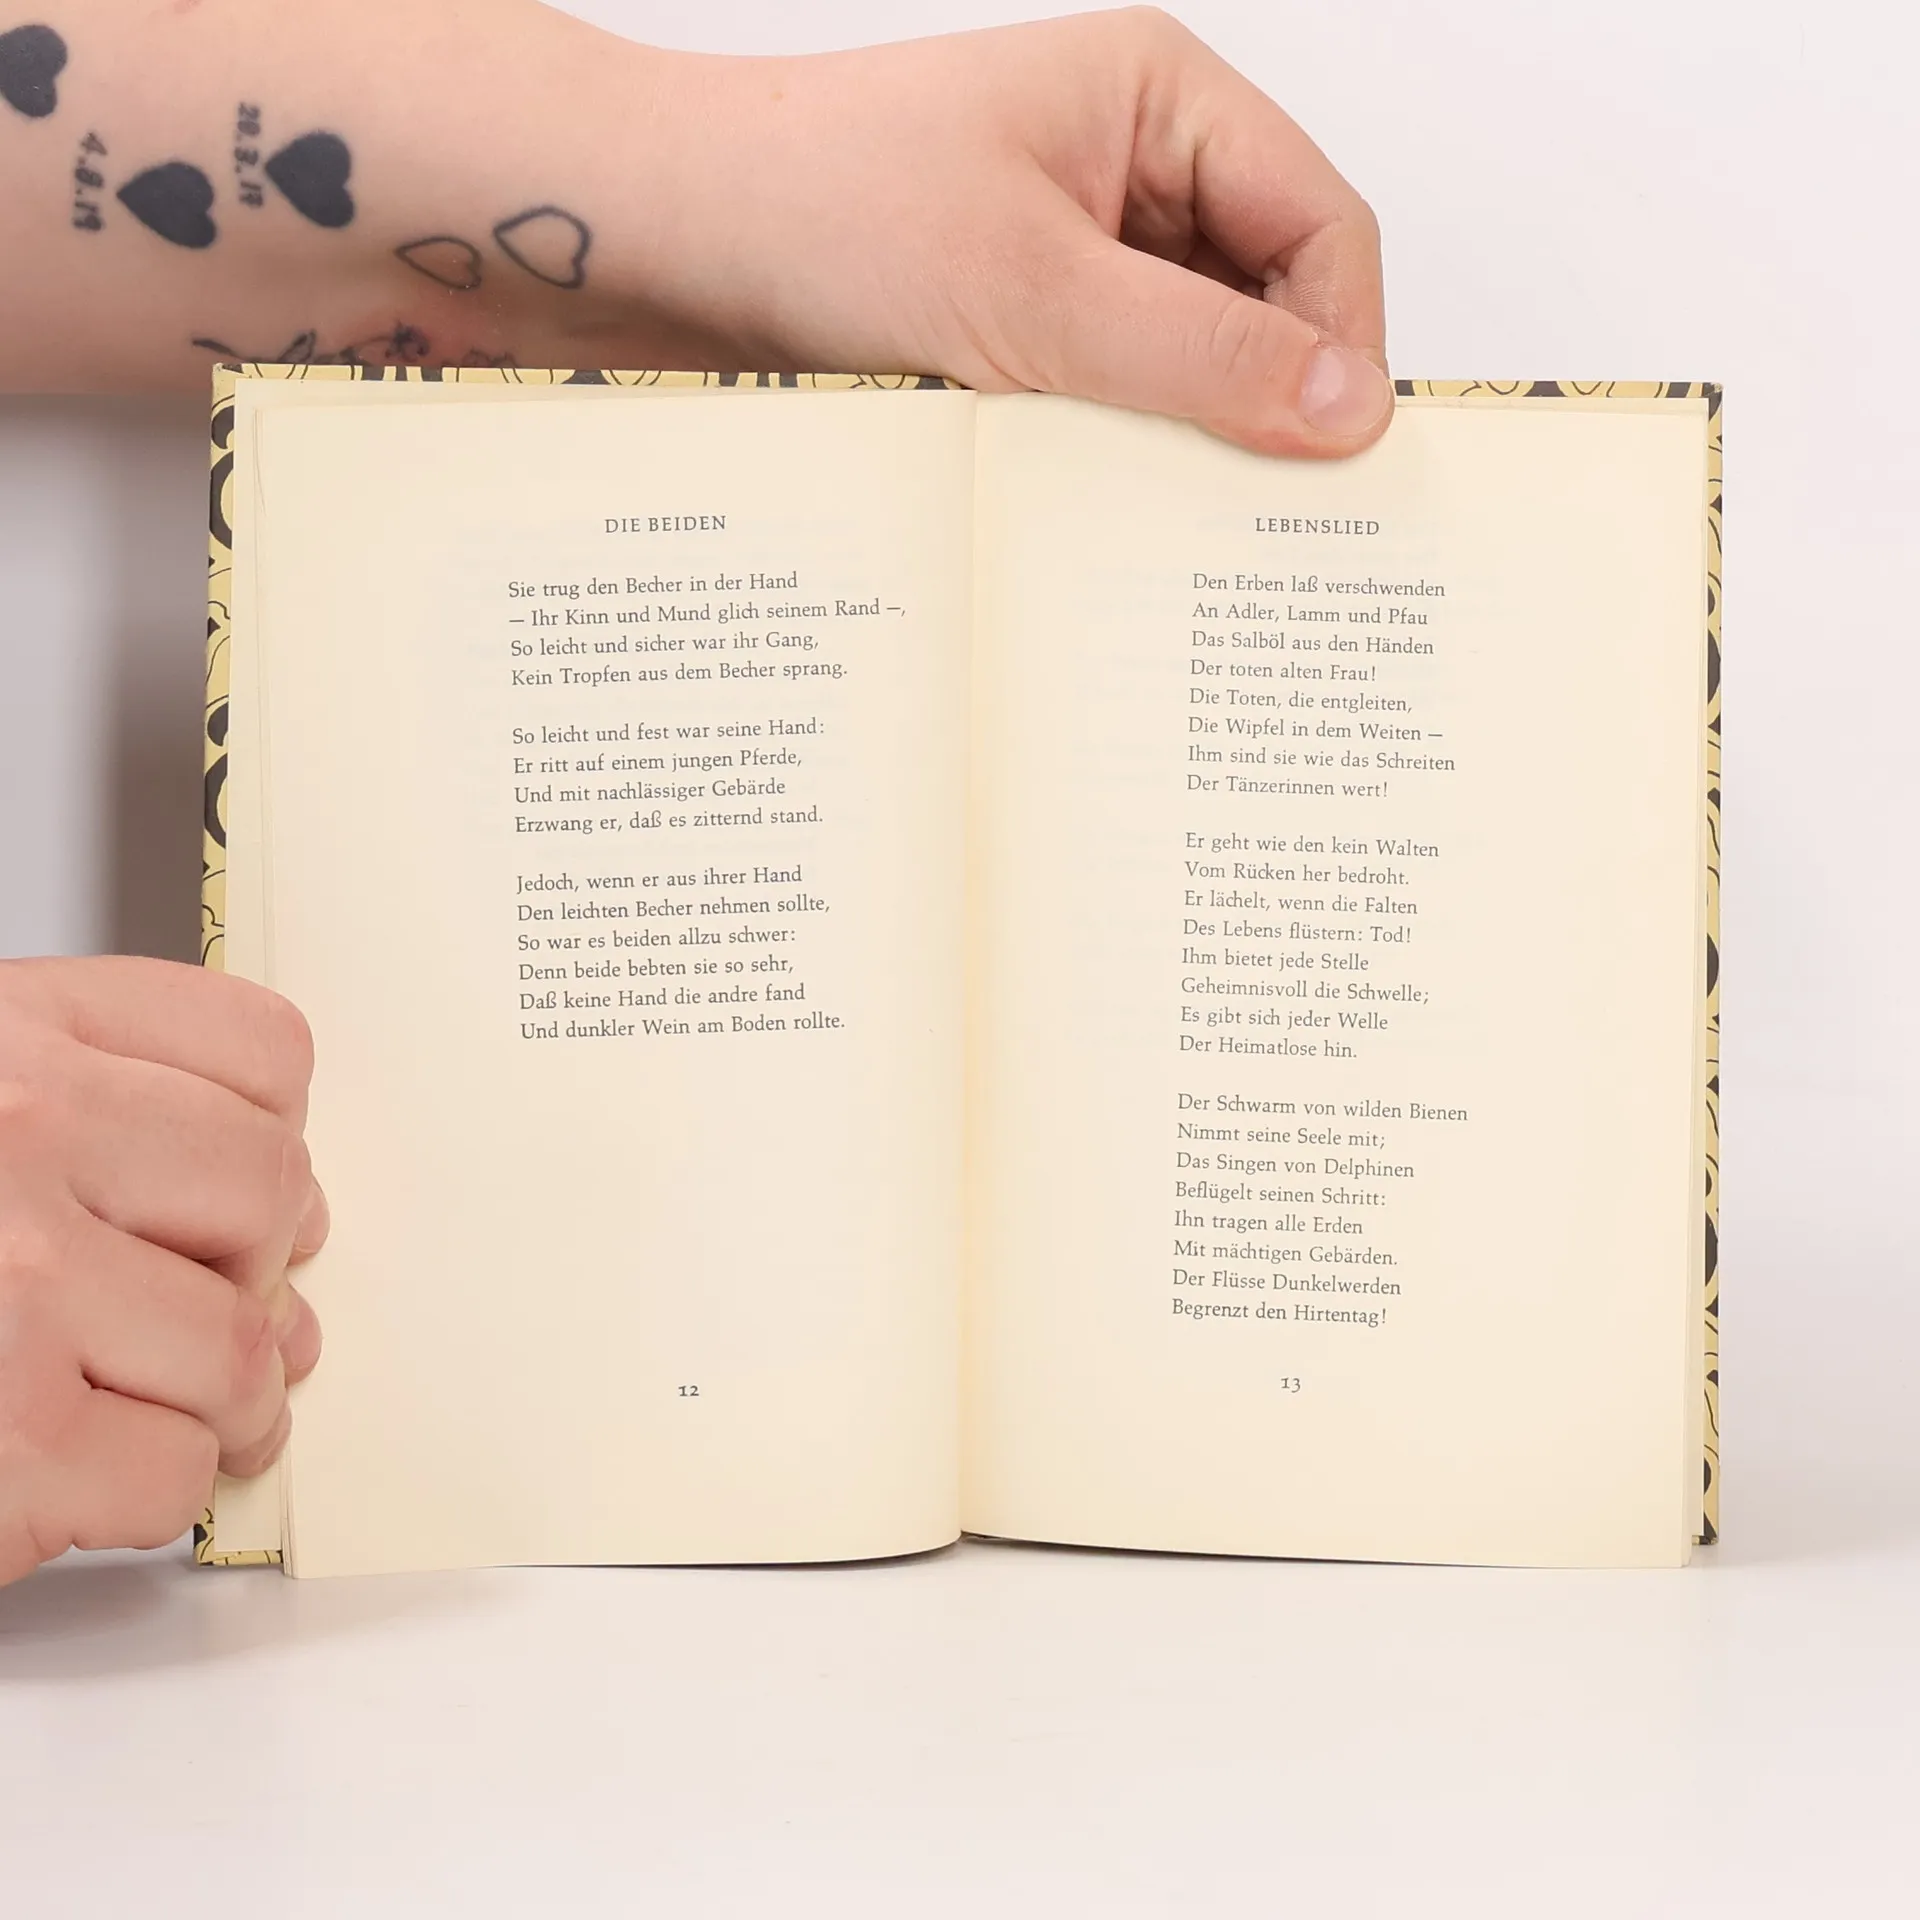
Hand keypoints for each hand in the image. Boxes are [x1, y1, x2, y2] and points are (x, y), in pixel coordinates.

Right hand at [0, 958, 324, 1586]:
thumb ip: (92, 1120)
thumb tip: (287, 1220)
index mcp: (12, 1037)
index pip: (257, 1049)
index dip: (273, 1132)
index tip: (244, 1191)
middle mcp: (21, 1139)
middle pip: (270, 1192)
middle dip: (257, 1275)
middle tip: (224, 1315)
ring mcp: (16, 1290)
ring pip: (237, 1346)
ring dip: (222, 1402)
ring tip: (178, 1412)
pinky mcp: (8, 1437)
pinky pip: (169, 1469)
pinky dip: (146, 1491)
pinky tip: (81, 1474)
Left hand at [620, 8, 1389, 455]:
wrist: (664, 242)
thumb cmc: (818, 208)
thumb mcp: (1031, 292)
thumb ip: (1198, 353)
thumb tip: (1350, 409)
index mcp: (1161, 100)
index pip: (1321, 227)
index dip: (1343, 344)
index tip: (1333, 460)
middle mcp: (1132, 167)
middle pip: (1268, 299)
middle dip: (1267, 401)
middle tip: (1261, 516)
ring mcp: (1077, 248)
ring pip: (1191, 358)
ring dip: (1185, 435)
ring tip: (1165, 512)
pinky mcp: (1023, 321)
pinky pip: (1116, 393)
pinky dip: (1119, 448)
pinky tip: (1100, 500)